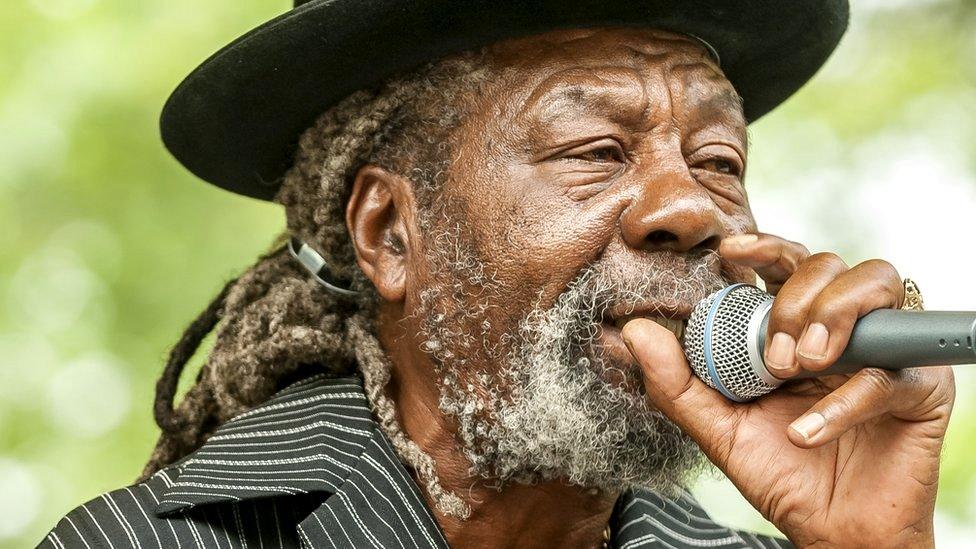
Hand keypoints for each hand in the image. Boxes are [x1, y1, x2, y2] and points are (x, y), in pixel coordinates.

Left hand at [621, 232, 954, 547]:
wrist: (830, 532)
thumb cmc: (780, 473)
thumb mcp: (716, 427)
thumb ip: (675, 381)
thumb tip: (636, 329)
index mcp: (793, 328)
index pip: (784, 264)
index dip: (763, 247)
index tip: (730, 253)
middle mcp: (840, 329)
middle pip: (827, 263)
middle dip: (793, 298)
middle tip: (774, 357)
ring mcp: (883, 350)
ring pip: (875, 283)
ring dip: (830, 316)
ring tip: (801, 365)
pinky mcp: (921, 385)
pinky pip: (890, 370)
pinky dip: (845, 400)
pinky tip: (807, 432)